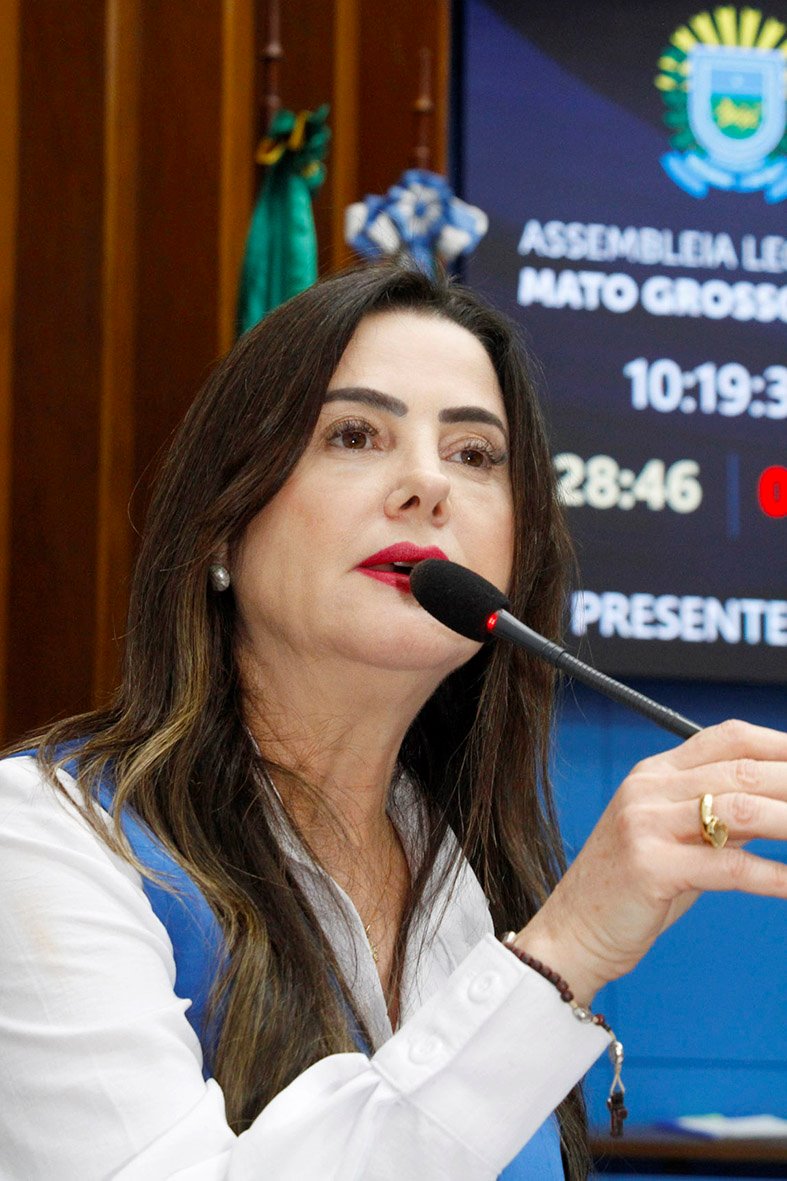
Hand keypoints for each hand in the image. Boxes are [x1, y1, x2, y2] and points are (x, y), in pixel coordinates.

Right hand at [515, 719, 786, 1003]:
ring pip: (741, 809)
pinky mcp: (648, 866)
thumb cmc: (634, 891)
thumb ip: (723, 817)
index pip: (729, 738)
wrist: (573, 935)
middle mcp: (648, 787)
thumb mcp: (678, 840)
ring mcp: (644, 823)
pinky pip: (729, 867)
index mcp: (655, 772)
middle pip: (743, 770)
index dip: (781, 746)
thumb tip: (781, 803)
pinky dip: (775, 876)